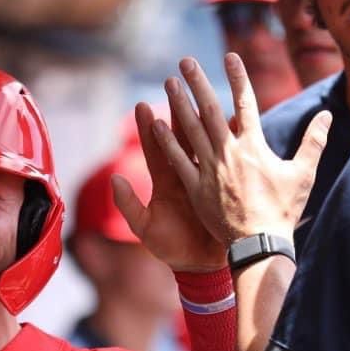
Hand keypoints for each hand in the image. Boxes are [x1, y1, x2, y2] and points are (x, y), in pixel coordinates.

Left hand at [114, 104, 222, 272]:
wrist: (201, 267)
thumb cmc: (171, 249)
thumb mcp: (145, 229)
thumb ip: (128, 204)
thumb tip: (115, 178)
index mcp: (164, 185)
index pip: (155, 150)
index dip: (149, 129)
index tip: (143, 105)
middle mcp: (183, 177)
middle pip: (179, 139)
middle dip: (175, 112)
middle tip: (172, 83)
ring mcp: (204, 180)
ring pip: (204, 145)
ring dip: (202, 121)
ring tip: (201, 95)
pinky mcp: (222, 187)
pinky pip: (226, 160)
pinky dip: (230, 141)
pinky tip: (234, 120)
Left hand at [159, 53, 330, 245]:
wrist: (260, 245)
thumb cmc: (284, 211)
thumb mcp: (304, 174)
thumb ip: (314, 142)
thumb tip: (327, 115)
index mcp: (254, 147)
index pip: (246, 103)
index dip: (238, 77)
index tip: (230, 55)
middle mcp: (229, 153)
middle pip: (210, 110)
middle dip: (198, 83)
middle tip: (185, 61)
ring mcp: (210, 171)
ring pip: (191, 130)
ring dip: (178, 104)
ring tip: (168, 82)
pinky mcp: (197, 190)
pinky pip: (179, 161)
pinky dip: (168, 143)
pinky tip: (156, 125)